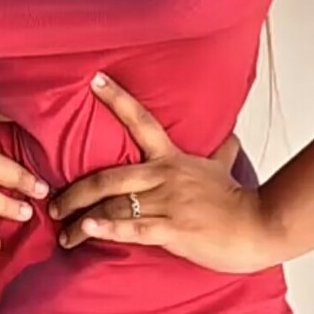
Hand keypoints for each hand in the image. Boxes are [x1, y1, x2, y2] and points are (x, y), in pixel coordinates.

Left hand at [47, 72, 277, 274]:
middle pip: (109, 176)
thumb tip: (231, 138)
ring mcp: (169, 202)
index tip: (94, 80)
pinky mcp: (174, 229)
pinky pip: (134, 227)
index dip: (117, 99)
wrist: (260, 227)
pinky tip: (86, 232)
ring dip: (82, 220)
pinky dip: (107, 229)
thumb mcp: (226, 170)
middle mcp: (166, 176)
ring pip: (115, 205)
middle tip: (54, 203)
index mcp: (173, 159)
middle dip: (75, 191)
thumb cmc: (239, 202)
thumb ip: (222, 153)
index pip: (142, 121)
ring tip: (63, 233)